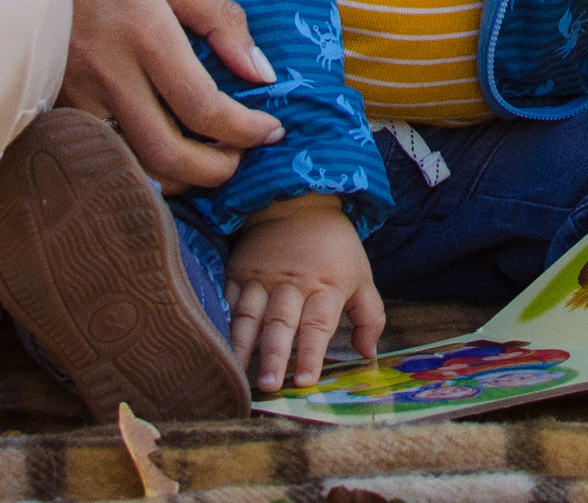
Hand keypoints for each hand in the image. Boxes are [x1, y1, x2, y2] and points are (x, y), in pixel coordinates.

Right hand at [39, 0, 284, 191]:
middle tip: (238, 158)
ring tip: (203, 157)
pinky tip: (155, 151)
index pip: (203, 106)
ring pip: (132, 165)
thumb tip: (262, 72)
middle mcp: (110, 75)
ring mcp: (77, 98)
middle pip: (168, 154)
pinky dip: (136, 165)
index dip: (244, 130)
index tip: (271, 130)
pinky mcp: (54, 109)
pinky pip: (102, 154)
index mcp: (145, 34)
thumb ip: (218, 18)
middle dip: (214, 170)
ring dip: (176, 176)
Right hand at [226, 195, 384, 391]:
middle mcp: (292, 284)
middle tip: (269, 385)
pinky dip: (223, 321)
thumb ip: (370, 316)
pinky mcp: (239, 271)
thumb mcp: (361, 275)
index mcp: (325, 287)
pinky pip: (228, 299)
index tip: (305, 381)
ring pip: (250, 314)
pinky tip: (217, 343)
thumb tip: (369, 356)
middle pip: (281, 322)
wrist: (298, 203)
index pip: (317, 324)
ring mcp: (262, 278)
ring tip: (237, 372)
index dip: (311, 353)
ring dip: (244, 344)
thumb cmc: (333, 248)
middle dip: (274, 354)